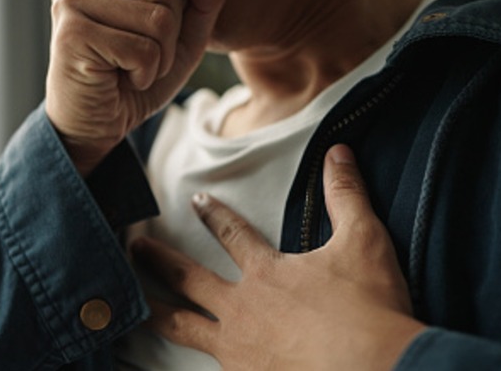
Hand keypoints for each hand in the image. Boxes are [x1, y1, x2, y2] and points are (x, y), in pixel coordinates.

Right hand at [45, 0, 225, 174]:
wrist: (94, 128)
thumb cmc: (135, 80)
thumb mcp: (183, 39)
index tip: (152, 30)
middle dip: (171, 29)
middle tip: (141, 55)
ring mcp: (70, 2)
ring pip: (158, 16)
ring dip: (159, 57)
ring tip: (130, 68)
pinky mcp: (72, 34)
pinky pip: (143, 49)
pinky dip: (144, 74)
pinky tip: (119, 80)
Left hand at [132, 144, 425, 369]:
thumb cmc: (370, 309)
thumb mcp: (363, 242)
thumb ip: (346, 196)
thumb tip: (338, 152)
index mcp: (266, 273)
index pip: (231, 234)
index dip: (213, 214)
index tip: (195, 200)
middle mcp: (241, 309)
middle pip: (187, 278)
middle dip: (157, 260)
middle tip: (133, 247)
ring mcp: (237, 349)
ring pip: (181, 326)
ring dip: (154, 311)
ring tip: (130, 306)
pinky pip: (204, 367)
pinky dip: (184, 362)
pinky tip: (160, 361)